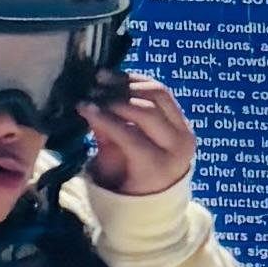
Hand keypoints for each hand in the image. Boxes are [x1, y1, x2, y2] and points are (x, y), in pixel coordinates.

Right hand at [76, 72, 198, 196]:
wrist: (160, 188)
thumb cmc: (127, 183)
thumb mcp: (110, 169)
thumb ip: (103, 140)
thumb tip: (88, 108)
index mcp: (158, 168)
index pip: (130, 137)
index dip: (106, 118)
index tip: (83, 105)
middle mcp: (177, 147)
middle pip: (147, 111)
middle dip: (116, 99)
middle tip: (91, 92)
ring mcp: (185, 129)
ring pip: (158, 94)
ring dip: (127, 84)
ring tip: (100, 80)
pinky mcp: (182, 117)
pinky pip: (160, 92)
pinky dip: (137, 82)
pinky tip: (114, 78)